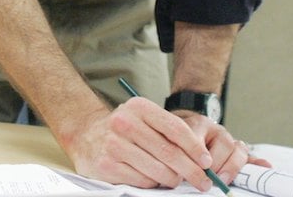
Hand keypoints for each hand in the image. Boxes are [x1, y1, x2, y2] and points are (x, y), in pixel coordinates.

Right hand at [63, 96, 216, 190]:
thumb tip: (200, 158)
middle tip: (203, 182)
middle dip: (191, 171)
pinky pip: (142, 181)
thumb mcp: (143, 118)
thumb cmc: (124, 129)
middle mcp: (125, 123)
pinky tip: (152, 179)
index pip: (176, 128)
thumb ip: (168, 132)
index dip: (195, 148)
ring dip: (172, 180)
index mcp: (139, 107)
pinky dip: (152, 184)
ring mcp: (114, 145)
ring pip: (158, 170)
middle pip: (169, 152)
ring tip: (175, 180)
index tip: (207, 162)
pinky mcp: (107, 165)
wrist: (85, 135)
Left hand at [172, 110, 270, 184]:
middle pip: (224, 143)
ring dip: (231, 166)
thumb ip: (178, 152)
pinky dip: (256, 163)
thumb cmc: (177, 142)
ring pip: (238, 149)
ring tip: (223, 179)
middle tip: (209, 176)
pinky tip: (265, 166)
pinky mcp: (236, 152)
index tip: (200, 167)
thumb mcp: (172, 142)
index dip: (200, 153)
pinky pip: (249, 156)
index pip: (201, 136)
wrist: (182, 133)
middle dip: (217, 162)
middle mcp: (216, 130)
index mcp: (198, 124)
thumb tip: (180, 169)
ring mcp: (228, 140)